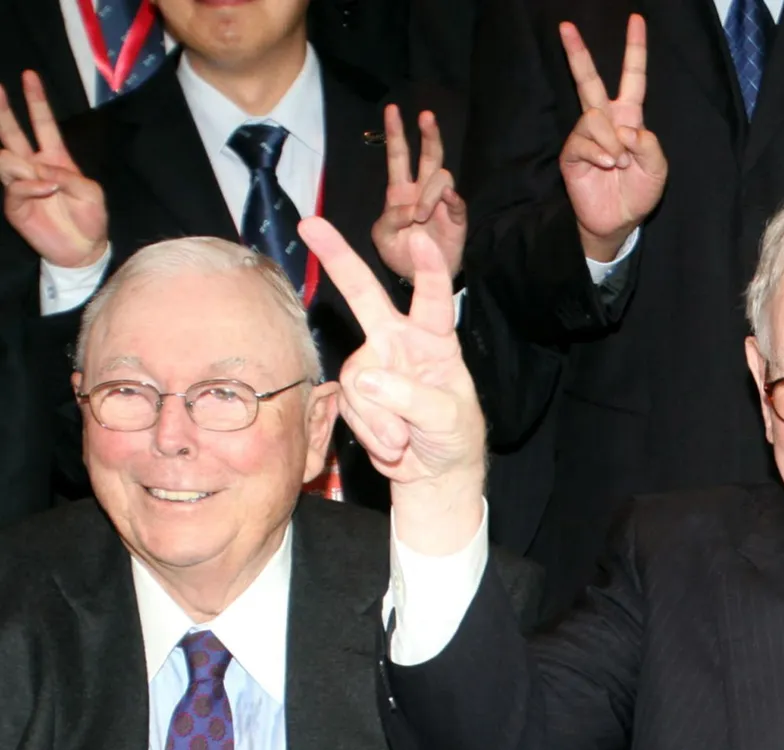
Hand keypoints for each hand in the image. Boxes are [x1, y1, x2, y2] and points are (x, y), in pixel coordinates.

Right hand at [0, 71, 107, 267]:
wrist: (84, 249)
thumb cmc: (90, 218)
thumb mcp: (91, 192)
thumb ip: (68, 176)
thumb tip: (39, 168)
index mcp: (55, 158)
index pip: (43, 123)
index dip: (36, 100)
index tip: (29, 75)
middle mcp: (34, 166)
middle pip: (13, 133)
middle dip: (3, 111)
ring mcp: (22, 184)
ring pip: (6, 160)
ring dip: (19, 162)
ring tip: (32, 169)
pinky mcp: (15, 205)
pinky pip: (15, 187)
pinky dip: (30, 185)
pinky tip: (46, 187)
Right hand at [301, 217, 484, 553]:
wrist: (434, 472)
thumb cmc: (453, 435)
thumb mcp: (447, 418)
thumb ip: (411, 397)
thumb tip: (365, 380)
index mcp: (435, 340)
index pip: (432, 298)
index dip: (427, 268)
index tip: (419, 239)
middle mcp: (399, 342)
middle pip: (365, 297)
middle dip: (339, 260)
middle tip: (311, 223)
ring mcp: (374, 365)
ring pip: (357, 381)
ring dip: (380, 419)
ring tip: (405, 439)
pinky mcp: (356, 393)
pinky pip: (350, 406)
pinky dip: (371, 431)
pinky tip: (393, 443)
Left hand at [371, 105, 466, 280]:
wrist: (421, 279)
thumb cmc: (400, 254)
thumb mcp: (381, 237)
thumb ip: (389, 220)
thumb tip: (411, 209)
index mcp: (399, 192)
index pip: (398, 156)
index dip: (396, 133)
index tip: (392, 109)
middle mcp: (422, 191)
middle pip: (429, 155)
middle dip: (428, 134)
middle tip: (425, 116)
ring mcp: (442, 202)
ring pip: (442, 177)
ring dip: (429, 193)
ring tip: (421, 216)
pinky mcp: (457, 216)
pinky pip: (457, 200)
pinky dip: (450, 199)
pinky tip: (445, 202)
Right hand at [559, 14, 666, 261]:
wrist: (618, 220)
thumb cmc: (638, 192)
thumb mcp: (658, 169)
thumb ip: (649, 145)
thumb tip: (625, 129)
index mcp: (629, 117)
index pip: (633, 77)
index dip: (635, 49)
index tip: (637, 20)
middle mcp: (605, 121)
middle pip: (589, 80)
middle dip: (577, 53)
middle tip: (565, 26)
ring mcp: (586, 136)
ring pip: (593, 117)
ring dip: (611, 142)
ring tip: (618, 164)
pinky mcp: (572, 153)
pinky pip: (584, 141)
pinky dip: (599, 154)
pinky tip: (606, 167)